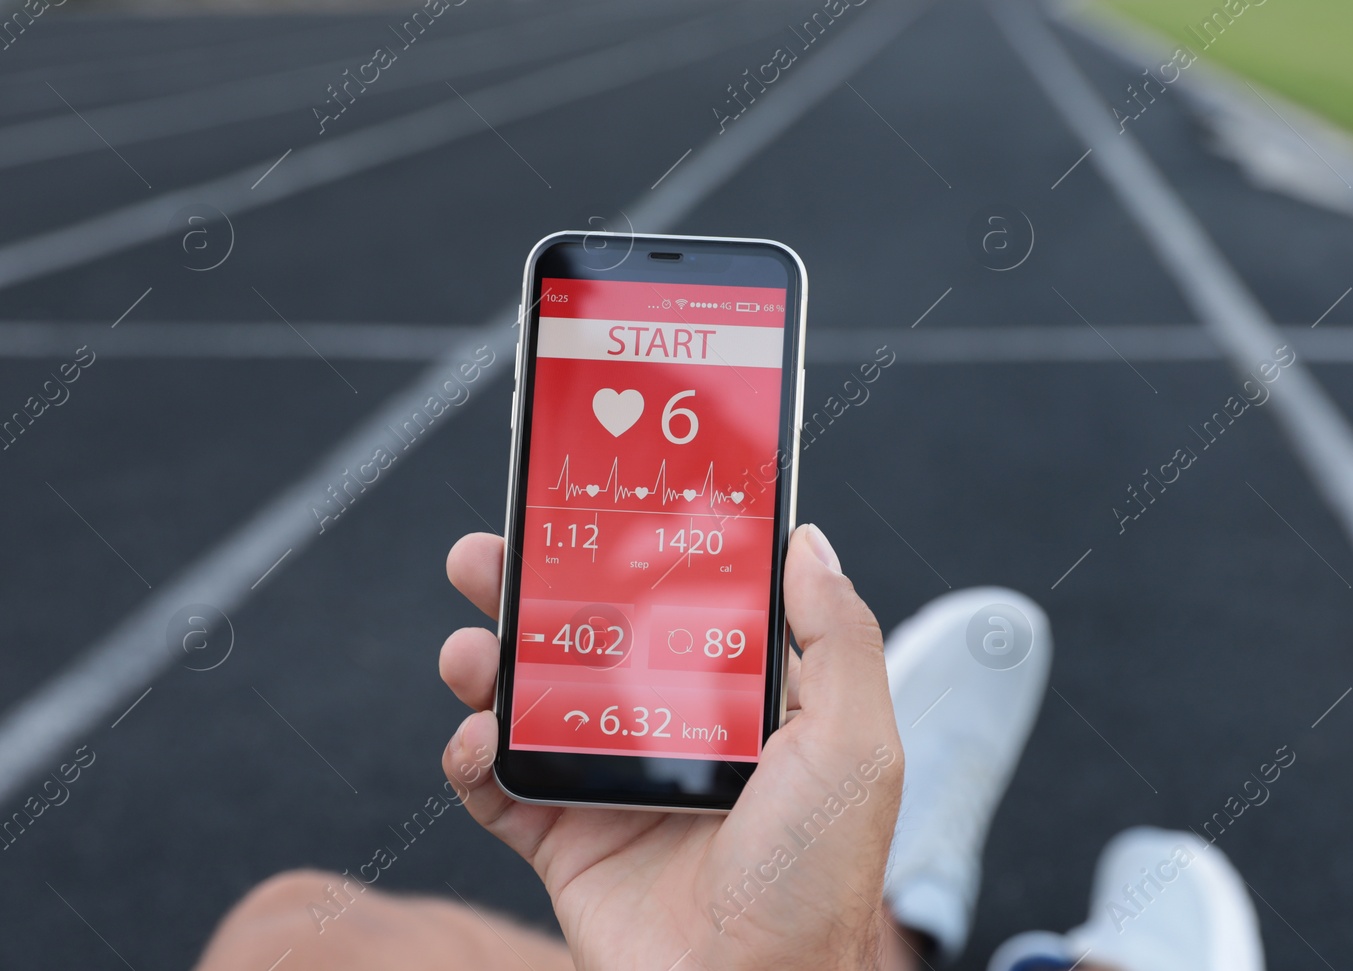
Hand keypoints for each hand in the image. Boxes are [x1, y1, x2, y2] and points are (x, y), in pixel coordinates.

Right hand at [439, 524, 904, 970]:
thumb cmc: (814, 882)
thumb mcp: (855, 747)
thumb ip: (836, 638)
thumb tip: (806, 539)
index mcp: (749, 704)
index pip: (687, 605)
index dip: (643, 551)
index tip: (602, 498)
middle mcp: (679, 734)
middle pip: (594, 640)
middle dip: (536, 591)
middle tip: (490, 554)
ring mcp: (617, 787)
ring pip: (534, 702)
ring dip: (490, 662)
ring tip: (469, 647)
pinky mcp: (567, 842)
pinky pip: (499, 788)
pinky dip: (470, 757)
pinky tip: (472, 740)